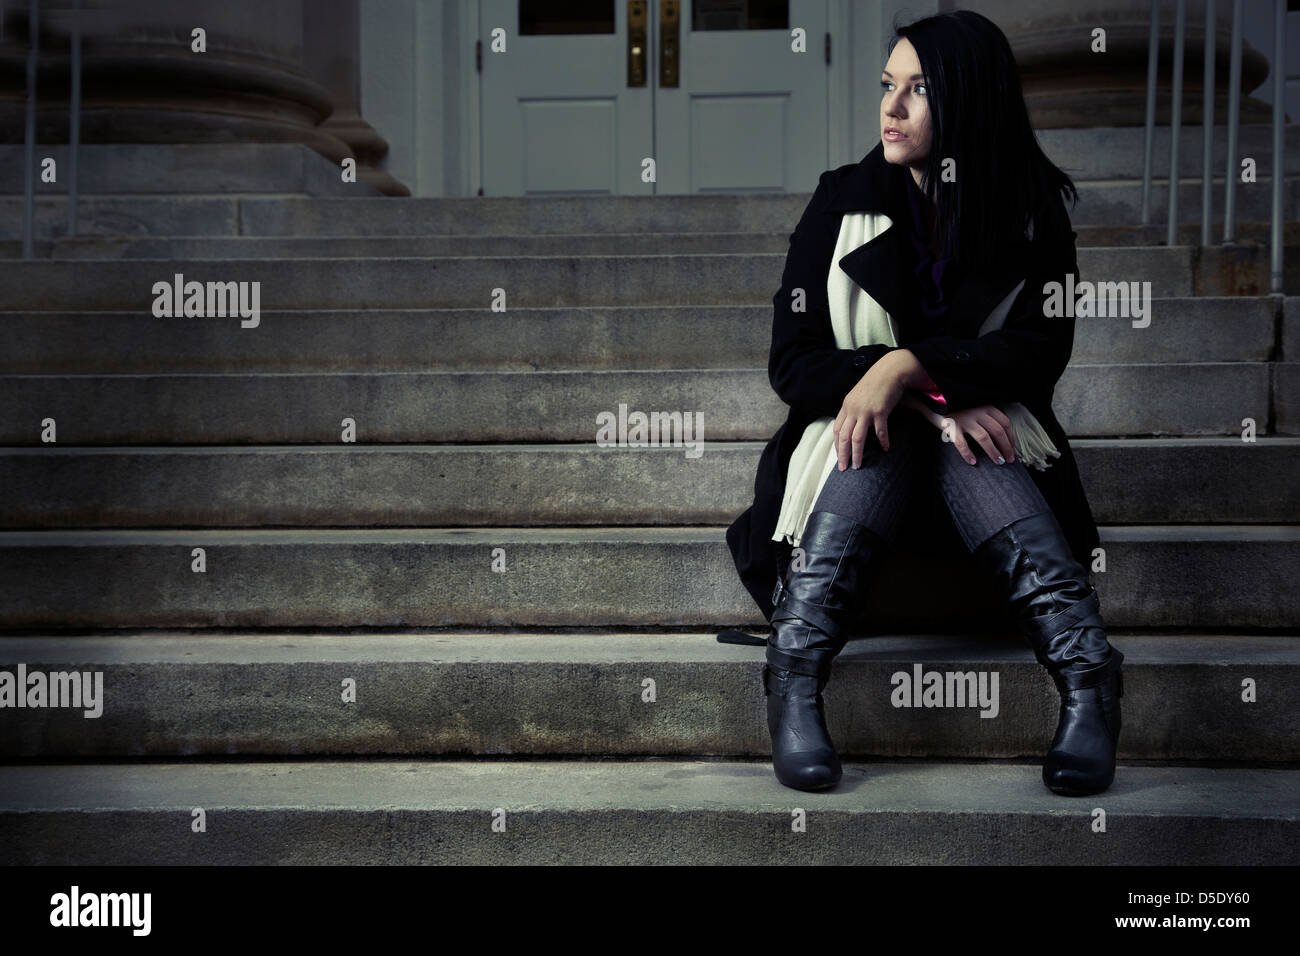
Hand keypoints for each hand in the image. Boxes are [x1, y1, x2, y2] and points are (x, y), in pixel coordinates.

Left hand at [832, 355, 906, 469]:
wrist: (890, 370)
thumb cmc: (876, 383)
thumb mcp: (858, 396)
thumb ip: (853, 409)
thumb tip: (852, 425)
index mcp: (846, 406)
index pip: (837, 430)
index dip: (837, 446)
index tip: (839, 457)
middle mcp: (853, 410)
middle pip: (843, 437)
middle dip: (843, 455)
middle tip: (844, 468)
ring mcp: (866, 411)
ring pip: (857, 438)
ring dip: (857, 454)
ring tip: (858, 465)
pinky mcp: (880, 412)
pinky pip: (879, 432)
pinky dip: (882, 441)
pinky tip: (885, 448)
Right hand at [900, 394, 1015, 465]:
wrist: (931, 401)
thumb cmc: (956, 408)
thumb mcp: (975, 407)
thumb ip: (987, 415)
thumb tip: (1002, 433)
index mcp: (985, 406)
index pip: (1005, 423)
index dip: (1011, 438)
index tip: (1012, 450)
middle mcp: (977, 411)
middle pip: (998, 431)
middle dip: (1006, 447)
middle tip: (1009, 460)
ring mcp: (964, 418)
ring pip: (984, 438)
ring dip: (993, 452)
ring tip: (998, 462)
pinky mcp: (951, 426)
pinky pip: (961, 442)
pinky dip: (967, 453)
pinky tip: (972, 462)